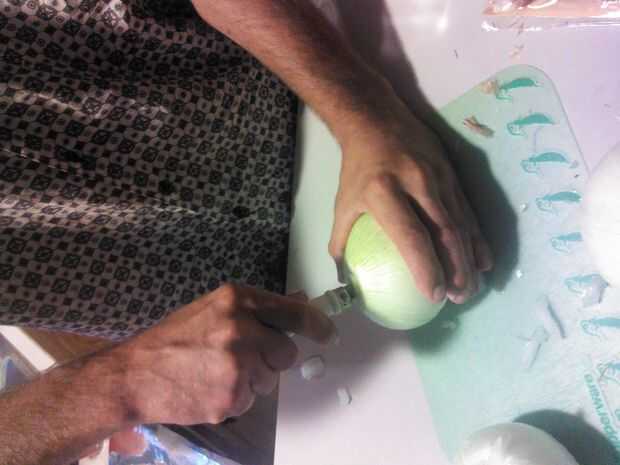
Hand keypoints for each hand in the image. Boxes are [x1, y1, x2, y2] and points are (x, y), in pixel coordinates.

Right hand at [111, 284, 335, 425]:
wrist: (135, 374)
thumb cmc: (175, 337)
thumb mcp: (215, 309)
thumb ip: (259, 308)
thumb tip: (303, 302)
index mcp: (237, 300)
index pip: (294, 313)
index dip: (318, 326)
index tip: (329, 334)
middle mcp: (241, 329)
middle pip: (287, 352)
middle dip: (271, 357)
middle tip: (242, 356)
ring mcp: (237, 365)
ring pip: (270, 378)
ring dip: (252, 379)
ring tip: (217, 371)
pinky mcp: (232, 397)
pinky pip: (251, 399)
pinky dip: (236, 397)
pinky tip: (210, 387)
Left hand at [329, 85, 492, 304]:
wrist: (376, 119)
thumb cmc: (358, 167)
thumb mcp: (343, 202)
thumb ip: (340, 241)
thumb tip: (344, 280)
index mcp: (384, 191)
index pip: (410, 235)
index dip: (425, 267)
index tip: (433, 295)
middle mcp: (417, 183)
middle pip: (445, 232)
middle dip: (456, 270)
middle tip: (459, 298)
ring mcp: (439, 176)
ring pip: (462, 223)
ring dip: (470, 259)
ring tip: (471, 288)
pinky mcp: (453, 172)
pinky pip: (469, 210)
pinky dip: (477, 238)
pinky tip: (483, 260)